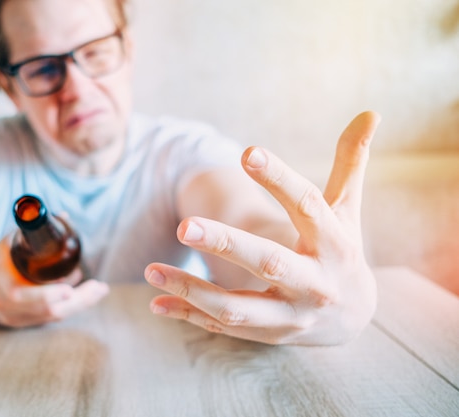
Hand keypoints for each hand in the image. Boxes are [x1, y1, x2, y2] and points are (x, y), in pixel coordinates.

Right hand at [0, 236, 108, 327]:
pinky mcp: (19, 324)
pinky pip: (48, 319)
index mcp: (3, 288)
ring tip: (97, 290)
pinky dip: (67, 308)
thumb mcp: (8, 243)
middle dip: (79, 300)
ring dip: (78, 304)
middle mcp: (9, 308)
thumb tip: (64, 214)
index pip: (29, 297)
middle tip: (100, 288)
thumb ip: (33, 229)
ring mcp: (14, 319)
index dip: (50, 294)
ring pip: (52, 317)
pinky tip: (82, 297)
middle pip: (50, 311)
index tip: (70, 286)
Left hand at [145, 111, 379, 344]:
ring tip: (151, 269)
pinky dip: (189, 316)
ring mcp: (289, 315)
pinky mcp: (267, 334)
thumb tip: (369, 111)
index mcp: (335, 244)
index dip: (280, 179)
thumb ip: (350, 163)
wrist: (353, 318)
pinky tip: (157, 303)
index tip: (248, 153)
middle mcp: (314, 283)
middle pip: (269, 263)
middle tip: (184, 226)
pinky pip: (223, 328)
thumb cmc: (341, 250)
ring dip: (192, 289)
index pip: (308, 207)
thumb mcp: (347, 209)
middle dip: (227, 245)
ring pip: (237, 306)